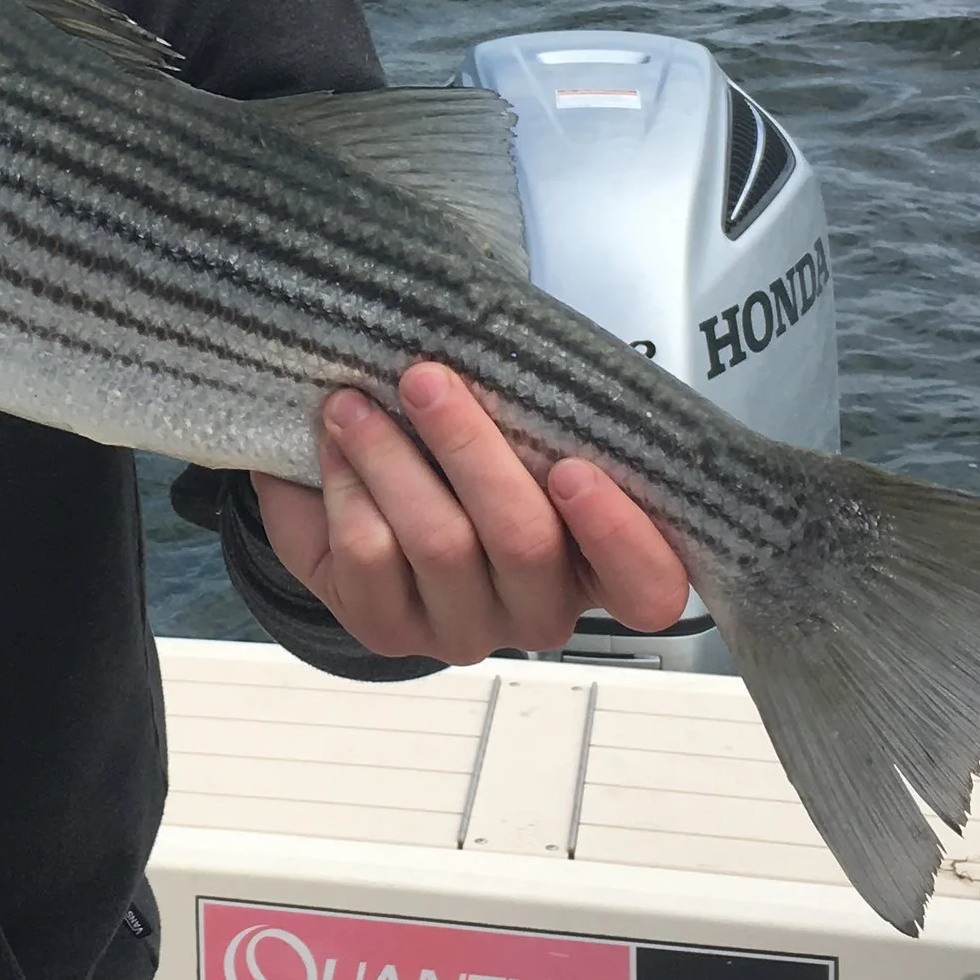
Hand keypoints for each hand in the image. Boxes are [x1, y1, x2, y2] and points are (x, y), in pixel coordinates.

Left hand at [251, 365, 690, 664]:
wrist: (364, 506)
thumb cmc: (465, 460)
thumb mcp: (515, 436)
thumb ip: (532, 417)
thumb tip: (502, 349)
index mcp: (598, 566)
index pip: (646, 586)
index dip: (620, 536)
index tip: (573, 469)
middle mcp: (538, 611)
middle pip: (523, 541)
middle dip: (469, 449)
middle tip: (424, 379)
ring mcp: (463, 630)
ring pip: (438, 543)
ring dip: (390, 458)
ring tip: (351, 402)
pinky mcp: (388, 630)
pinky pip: (369, 557)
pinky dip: (346, 488)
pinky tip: (333, 447)